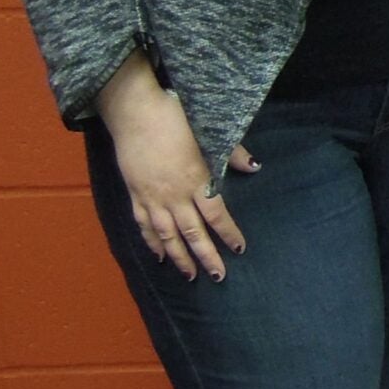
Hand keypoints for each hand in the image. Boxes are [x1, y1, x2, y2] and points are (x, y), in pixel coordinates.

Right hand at [95, 54, 252, 280]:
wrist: (135, 112)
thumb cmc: (175, 117)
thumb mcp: (208, 131)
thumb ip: (231, 152)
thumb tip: (253, 167)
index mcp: (195, 178)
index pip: (216, 214)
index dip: (228, 233)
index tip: (239, 248)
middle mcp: (173, 194)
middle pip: (192, 232)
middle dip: (206, 256)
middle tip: (218, 276)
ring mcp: (152, 196)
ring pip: (167, 235)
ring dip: (179, 257)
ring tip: (190, 275)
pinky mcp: (135, 194)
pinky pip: (144, 225)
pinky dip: (152, 242)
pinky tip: (159, 255)